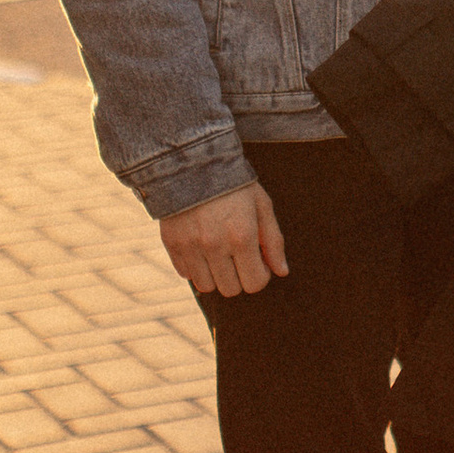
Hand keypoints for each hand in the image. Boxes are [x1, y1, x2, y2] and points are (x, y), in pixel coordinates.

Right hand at [159, 179, 287, 293]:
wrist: (193, 162)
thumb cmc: (235, 184)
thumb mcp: (261, 205)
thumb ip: (273, 241)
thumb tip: (281, 272)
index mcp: (242, 236)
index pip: (254, 283)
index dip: (260, 275)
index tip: (257, 261)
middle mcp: (214, 245)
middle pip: (231, 289)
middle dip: (239, 277)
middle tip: (238, 256)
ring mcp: (190, 246)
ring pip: (206, 286)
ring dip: (216, 276)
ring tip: (219, 254)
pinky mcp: (172, 244)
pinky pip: (185, 274)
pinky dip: (195, 267)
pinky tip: (201, 247)